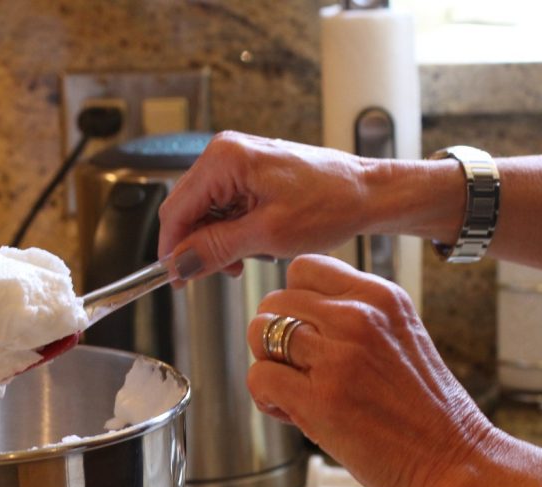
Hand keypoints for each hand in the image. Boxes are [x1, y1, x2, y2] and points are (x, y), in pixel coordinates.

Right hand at [158, 131, 376, 274]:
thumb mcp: (268, 235)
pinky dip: (230, 231)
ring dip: (216, 241)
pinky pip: (222, 206)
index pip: (177, 210)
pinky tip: (251, 245)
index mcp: (225, 159)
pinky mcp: (248, 171)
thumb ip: (216, 249)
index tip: (177, 278)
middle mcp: (225, 152)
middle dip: (197, 245)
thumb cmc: (331, 203)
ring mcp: (236, 160)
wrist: (369, 193)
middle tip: (215, 273)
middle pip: (186, 210)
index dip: (173, 249)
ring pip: (203, 211)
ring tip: (244, 260)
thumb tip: (180, 264)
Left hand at [245, 254, 492, 486]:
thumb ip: (351, 317)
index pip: (304, 267)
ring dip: (268, 366)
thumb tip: (289, 313)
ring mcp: (338, 356)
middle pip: (274, 301)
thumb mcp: (398, 336)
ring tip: (295, 392)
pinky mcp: (319, 398)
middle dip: (273, 336)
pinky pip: (258, 377)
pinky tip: (292, 413)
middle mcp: (358, 317)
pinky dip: (265, 399)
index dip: (291, 300)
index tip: (303, 330)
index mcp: (380, 296)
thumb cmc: (423, 410)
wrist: (455, 462)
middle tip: (298, 369)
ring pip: (259, 334)